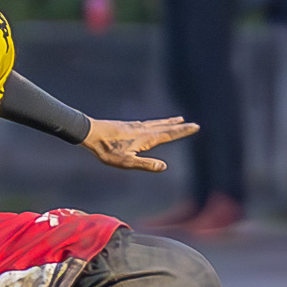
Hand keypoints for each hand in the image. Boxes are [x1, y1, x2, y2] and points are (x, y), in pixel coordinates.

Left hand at [81, 116, 198, 172]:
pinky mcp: (127, 126)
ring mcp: (135, 126)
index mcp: (145, 138)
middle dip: (179, 126)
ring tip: (178, 119)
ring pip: (156, 123)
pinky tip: (153, 124)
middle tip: (193, 123)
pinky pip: (147, 123)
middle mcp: (142, 130)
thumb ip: (146, 164)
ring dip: (168, 122)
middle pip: (165, 127)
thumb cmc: (107, 150)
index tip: (195, 126)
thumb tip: (164, 167)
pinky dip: (156, 122)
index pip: (169, 134)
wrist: (91, 133)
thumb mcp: (127, 162)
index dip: (182, 131)